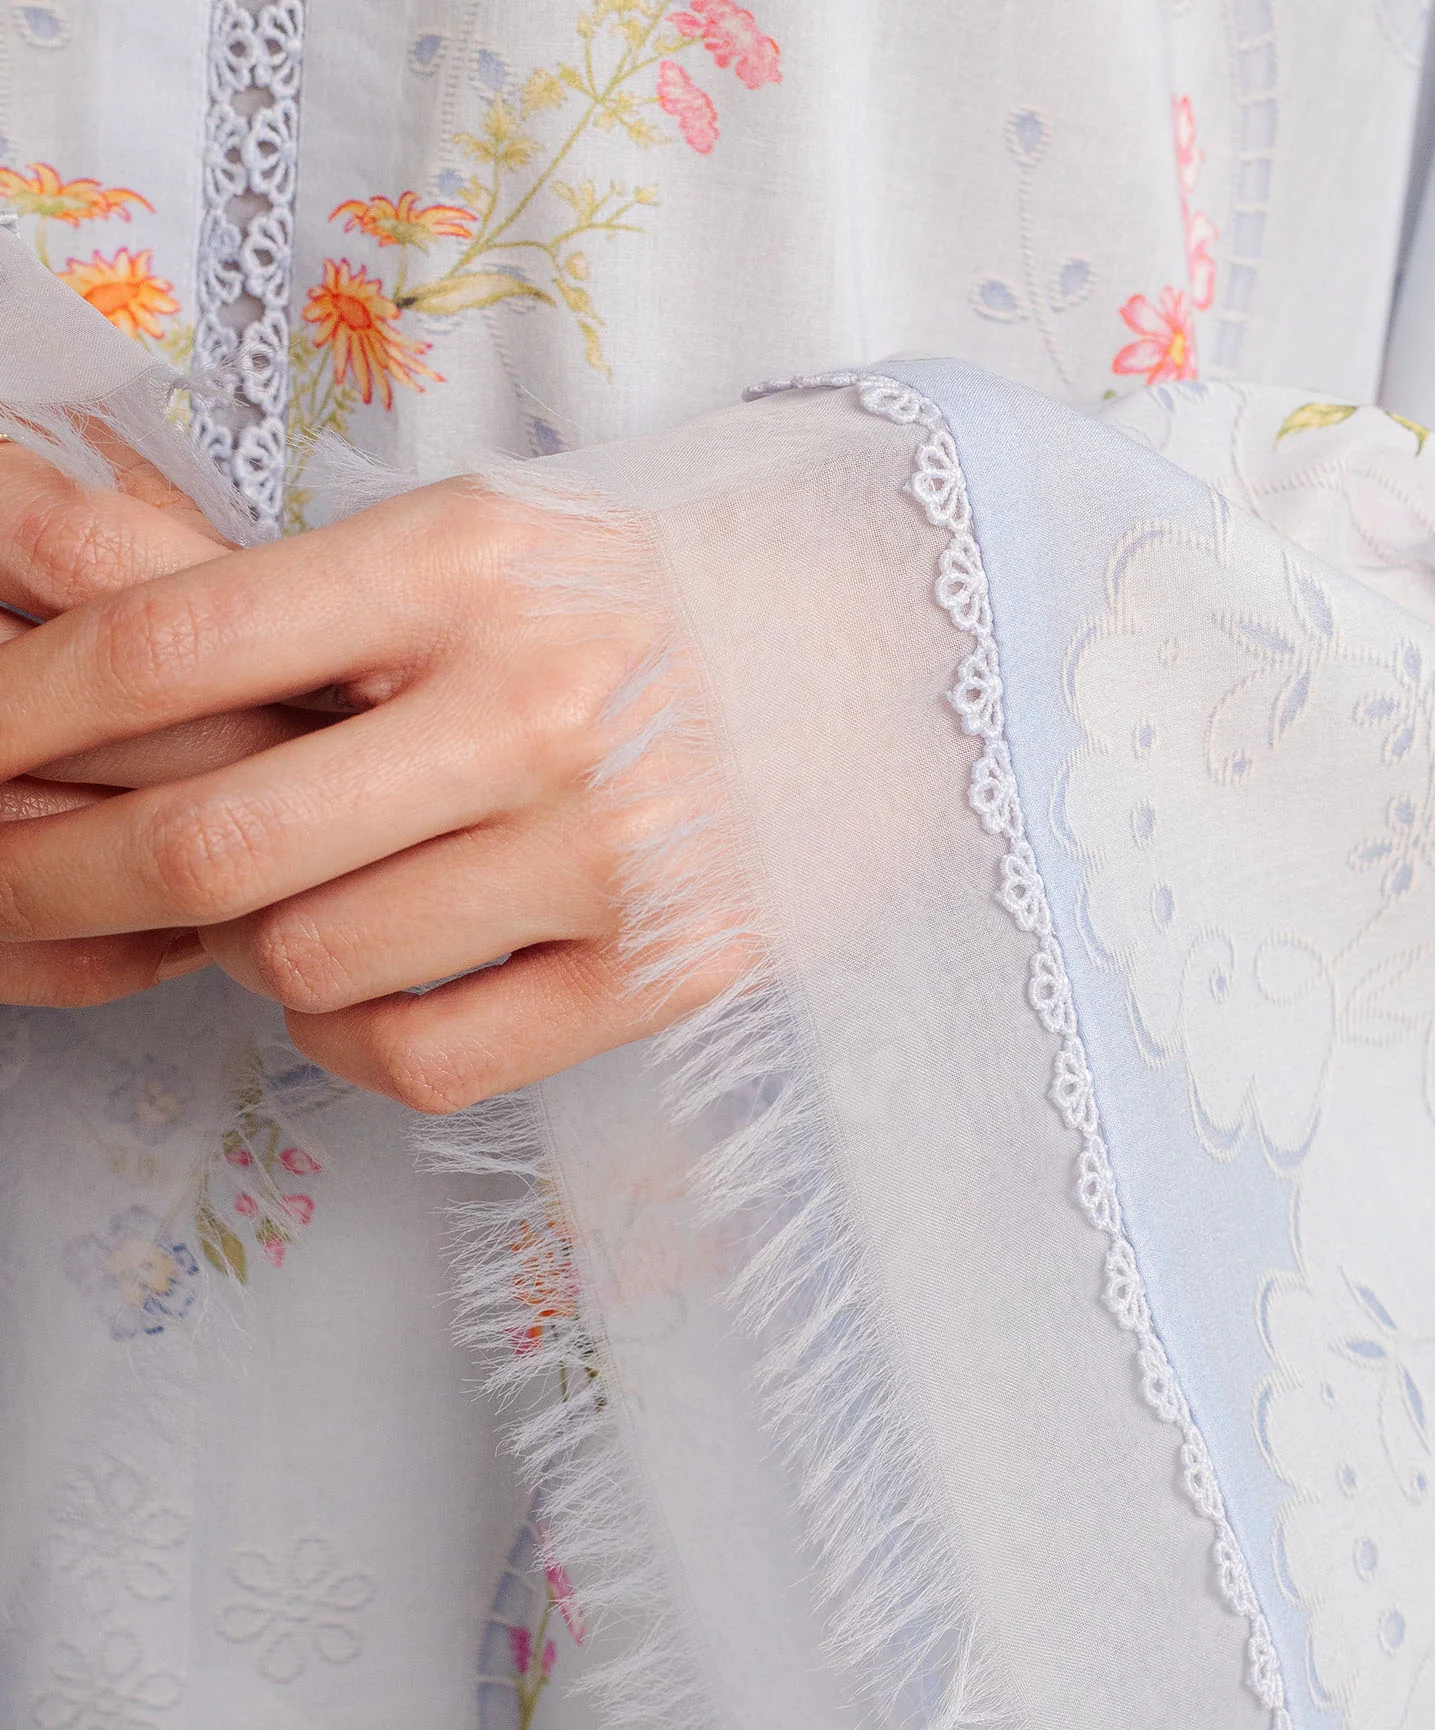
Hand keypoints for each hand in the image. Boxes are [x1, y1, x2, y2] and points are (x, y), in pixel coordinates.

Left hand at [0, 473, 730, 1109]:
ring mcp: (605, 854)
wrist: (913, 641)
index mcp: (470, 560)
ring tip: (278, 904)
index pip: (175, 647)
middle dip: (67, 881)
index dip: (25, 715)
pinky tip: (363, 988)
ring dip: (244, 951)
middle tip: (20, 885)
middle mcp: (534, 706)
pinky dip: (349, 1040)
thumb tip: (84, 643)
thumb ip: (305, 603)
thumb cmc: (669, 582)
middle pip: (219, 841)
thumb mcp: (491, 535)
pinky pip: (426, 1058)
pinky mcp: (664, 971)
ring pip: (310, 967)